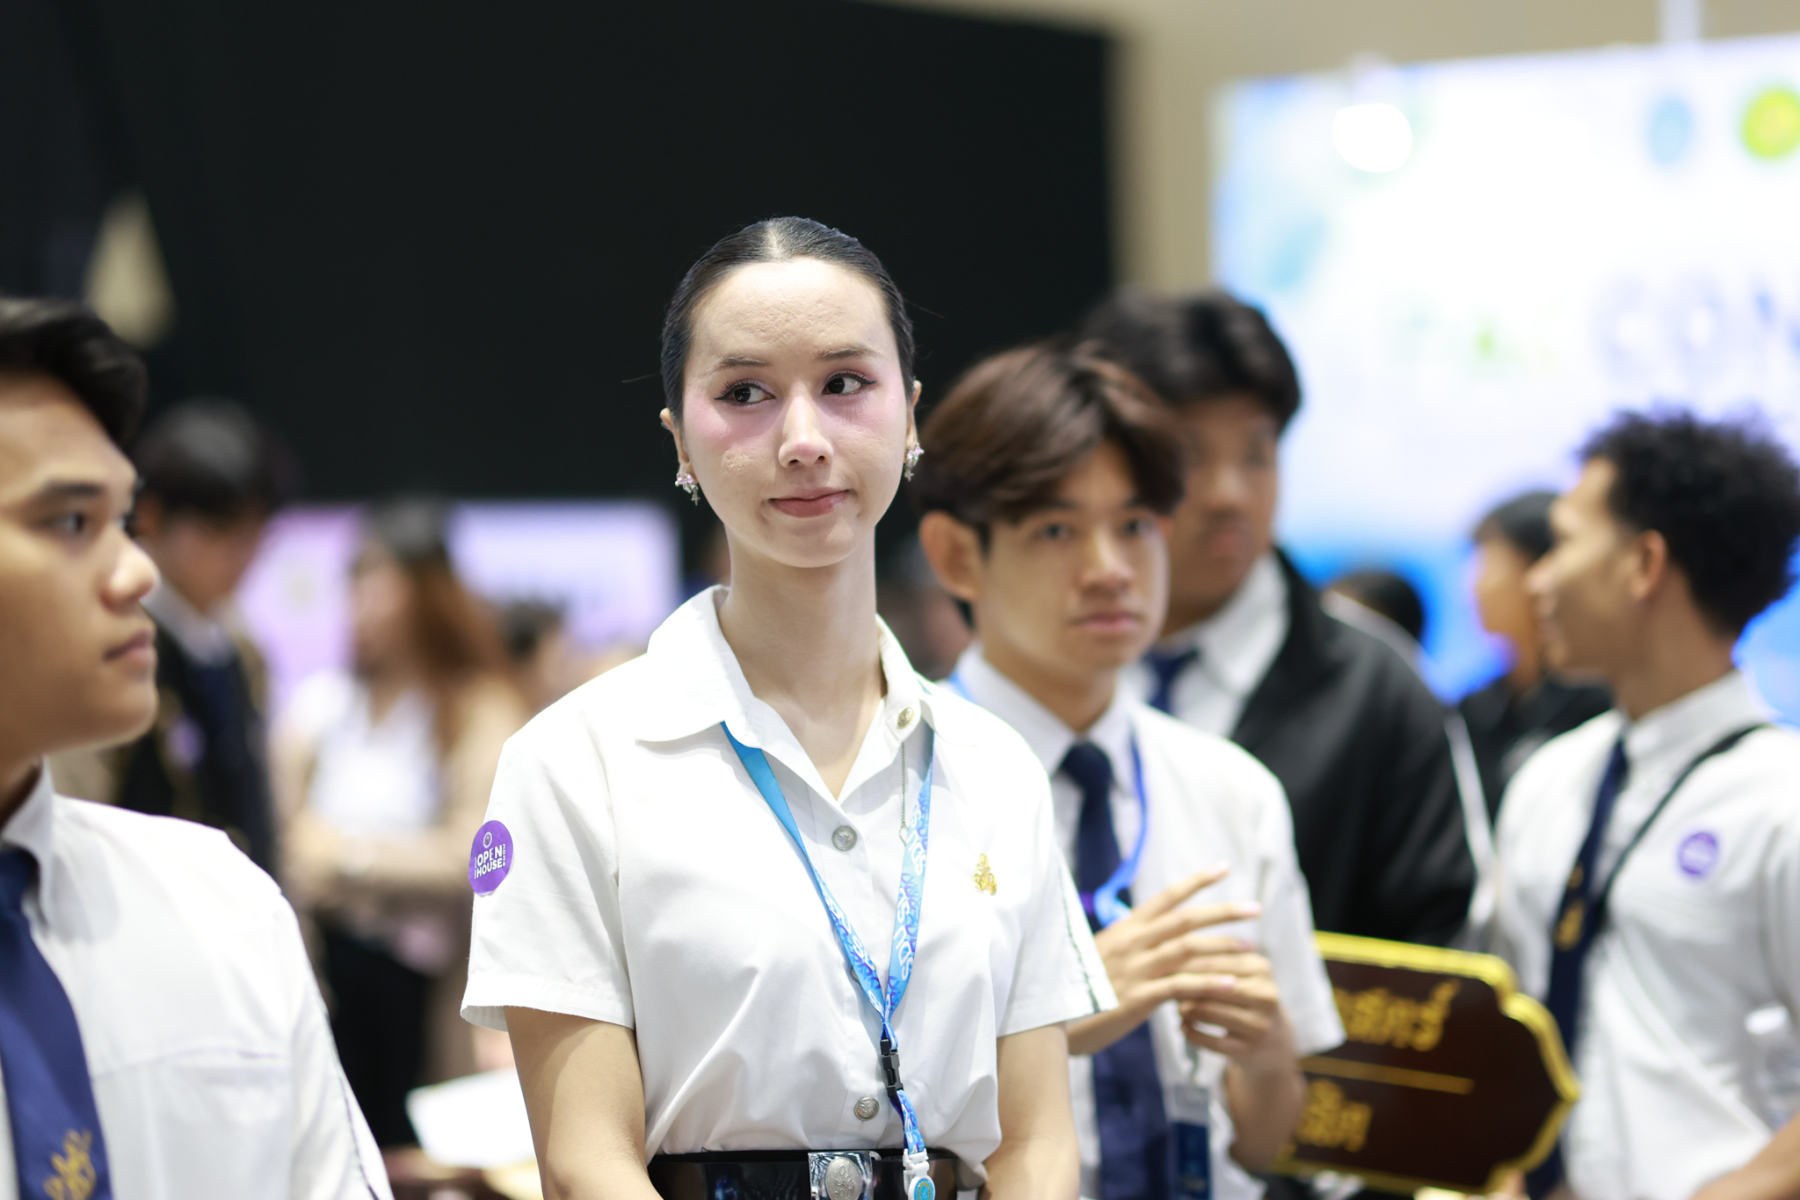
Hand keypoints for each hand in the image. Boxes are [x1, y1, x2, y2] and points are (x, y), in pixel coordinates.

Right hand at [1066, 865, 1261, 1056]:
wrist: (1048, 1019)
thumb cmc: (1074, 990)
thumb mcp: (1098, 956)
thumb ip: (1126, 945)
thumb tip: (1146, 934)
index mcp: (1124, 929)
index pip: (1166, 897)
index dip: (1196, 881)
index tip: (1224, 868)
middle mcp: (1132, 943)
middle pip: (1186, 919)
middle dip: (1224, 912)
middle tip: (1256, 909)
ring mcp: (1135, 969)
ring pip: (1188, 949)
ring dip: (1223, 948)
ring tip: (1252, 950)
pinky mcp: (1137, 997)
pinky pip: (1180, 986)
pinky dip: (1209, 984)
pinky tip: (1232, 985)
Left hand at [1176, 945, 1293, 1077]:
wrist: (1274, 1041)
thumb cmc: (1246, 998)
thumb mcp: (1241, 974)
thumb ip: (1212, 960)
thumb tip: (1172, 957)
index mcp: (1260, 969)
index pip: (1214, 961)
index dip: (1186, 963)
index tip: (1164, 965)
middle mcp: (1265, 996)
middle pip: (1212, 987)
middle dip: (1184, 987)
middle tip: (1165, 987)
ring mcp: (1259, 1025)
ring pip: (1210, 1013)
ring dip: (1186, 1010)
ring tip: (1177, 1008)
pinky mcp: (1249, 1050)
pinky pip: (1211, 1041)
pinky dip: (1191, 1033)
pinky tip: (1183, 1027)